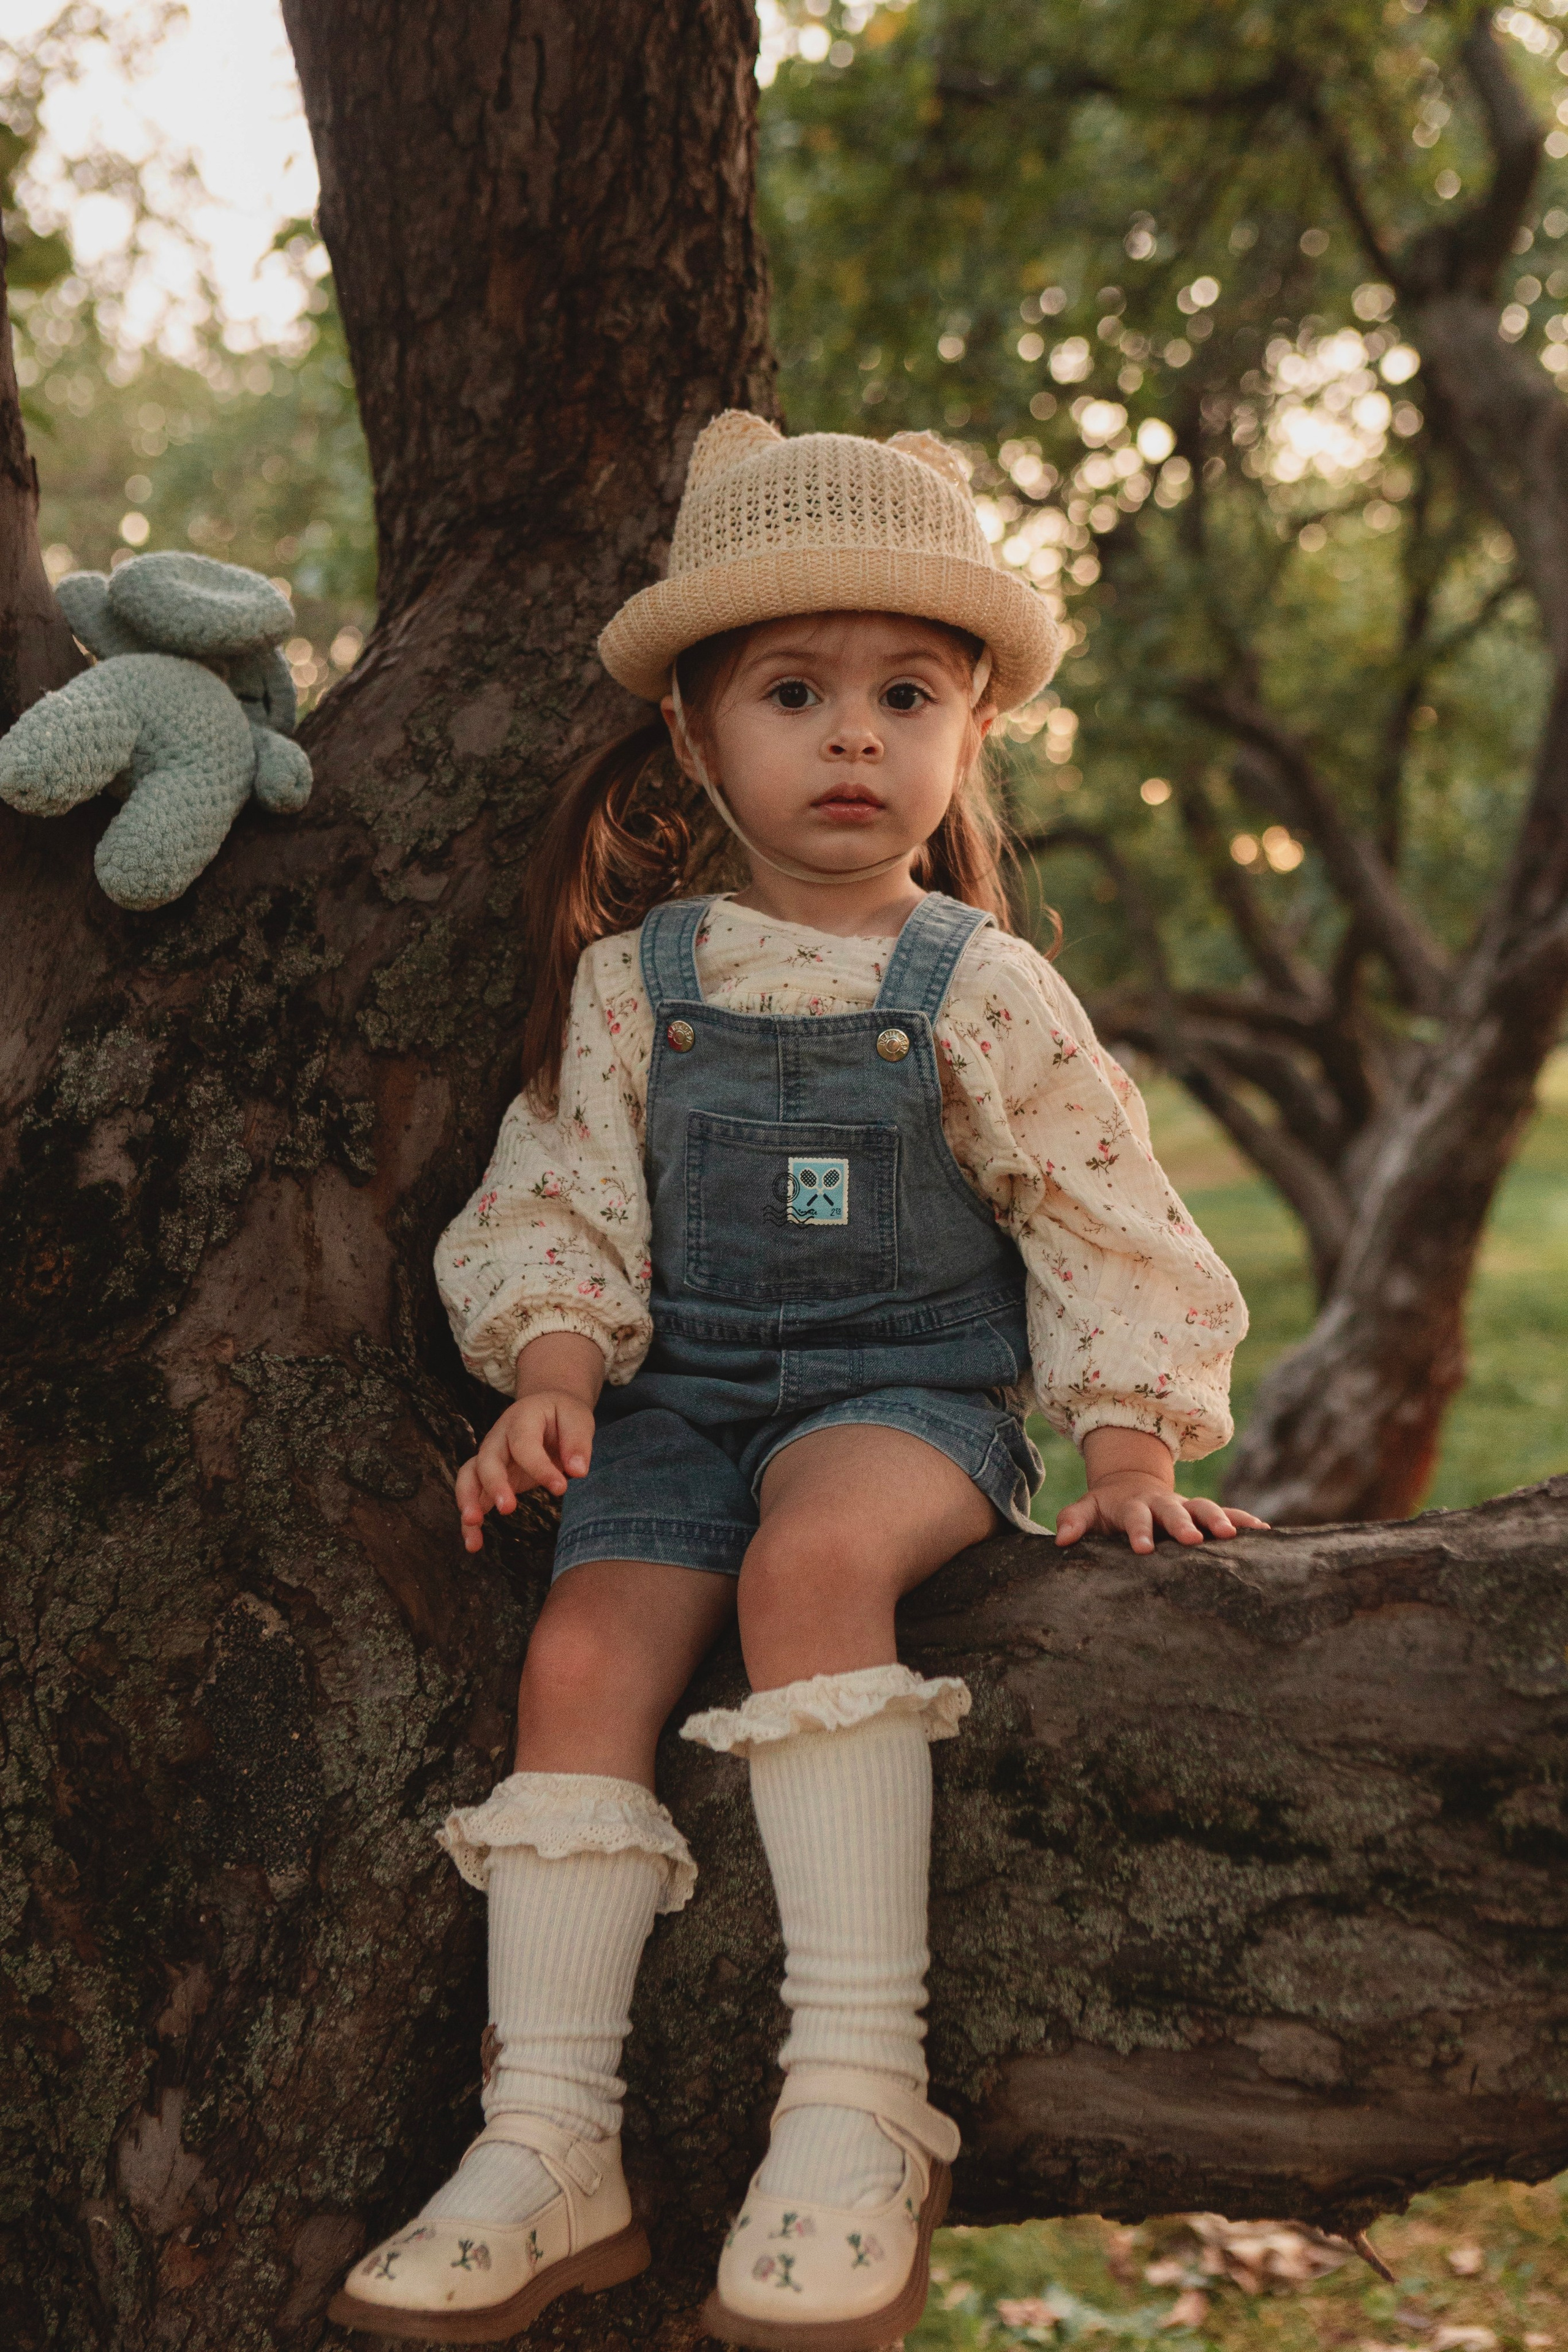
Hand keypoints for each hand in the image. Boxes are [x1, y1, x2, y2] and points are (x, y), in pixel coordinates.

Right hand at [454, 1391, 594, 1552]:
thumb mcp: (577, 1418)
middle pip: (487, 1460)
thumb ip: (577, 1442)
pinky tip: (474, 1544)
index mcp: (520, 1419)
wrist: (544, 1408)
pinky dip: (469, 1521)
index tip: (561, 1488)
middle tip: (508, 1508)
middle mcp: (498, 1438)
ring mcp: (490, 1458)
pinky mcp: (489, 1478)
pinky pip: (472, 1497)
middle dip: (494, 1484)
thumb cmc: (562, 1415)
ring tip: (473, 1524)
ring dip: (468, 1500)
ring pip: (469, 1477)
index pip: (524, 1444)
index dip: (539, 1467)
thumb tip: (578, 1471)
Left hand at [1055, 1425, 1268, 1555]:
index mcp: (1134, 1505)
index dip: (1138, 1531)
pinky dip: (1245, 1521)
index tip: (1142, 1549)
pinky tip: (1265, 1533)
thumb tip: (1061, 1539)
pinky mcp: (1202, 1513)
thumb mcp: (1085, 1510)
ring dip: (1220, 1520)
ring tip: (1234, 1536)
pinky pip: (1228, 1514)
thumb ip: (1073, 1521)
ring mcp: (1186, 1506)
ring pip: (1205, 1508)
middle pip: (1174, 1511)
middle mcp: (1164, 1503)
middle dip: (1184, 1524)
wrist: (1129, 1486)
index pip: (1135, 1517)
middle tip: (1192, 1540)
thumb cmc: (1105, 1508)